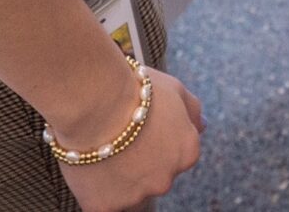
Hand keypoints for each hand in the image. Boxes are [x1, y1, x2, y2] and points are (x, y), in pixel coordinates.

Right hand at [54, 64, 204, 210]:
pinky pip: (101, 204)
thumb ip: (192, 110)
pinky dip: (94, 191)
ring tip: (98, 147)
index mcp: (186, 152)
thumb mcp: (174, 89)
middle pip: (153, 176)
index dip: (153, 140)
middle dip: (138, 161)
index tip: (137, 128)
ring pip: (128, 191)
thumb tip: (202, 125)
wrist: (94, 102)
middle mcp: (166, 179)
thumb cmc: (133, 89)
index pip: (176, 155)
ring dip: (117, 176)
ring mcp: (136, 195)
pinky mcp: (106, 206)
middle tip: (116, 136)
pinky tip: (87, 168)